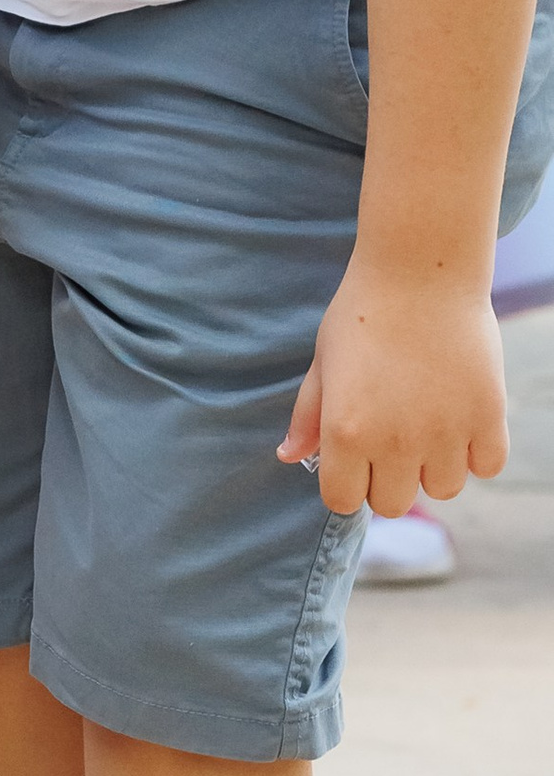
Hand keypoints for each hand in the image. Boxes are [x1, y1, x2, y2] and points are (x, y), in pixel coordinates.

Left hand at [279, 254, 508, 514]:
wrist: (420, 271)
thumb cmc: (362, 313)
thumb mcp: (322, 363)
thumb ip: (308, 417)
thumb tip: (288, 457)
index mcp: (346, 434)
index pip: (345, 501)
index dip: (348, 484)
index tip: (356, 461)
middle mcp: (396, 442)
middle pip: (393, 504)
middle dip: (388, 480)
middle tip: (393, 442)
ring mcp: (445, 432)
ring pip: (443, 490)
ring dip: (434, 468)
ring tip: (429, 429)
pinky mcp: (488, 415)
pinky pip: (487, 466)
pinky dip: (477, 453)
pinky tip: (462, 422)